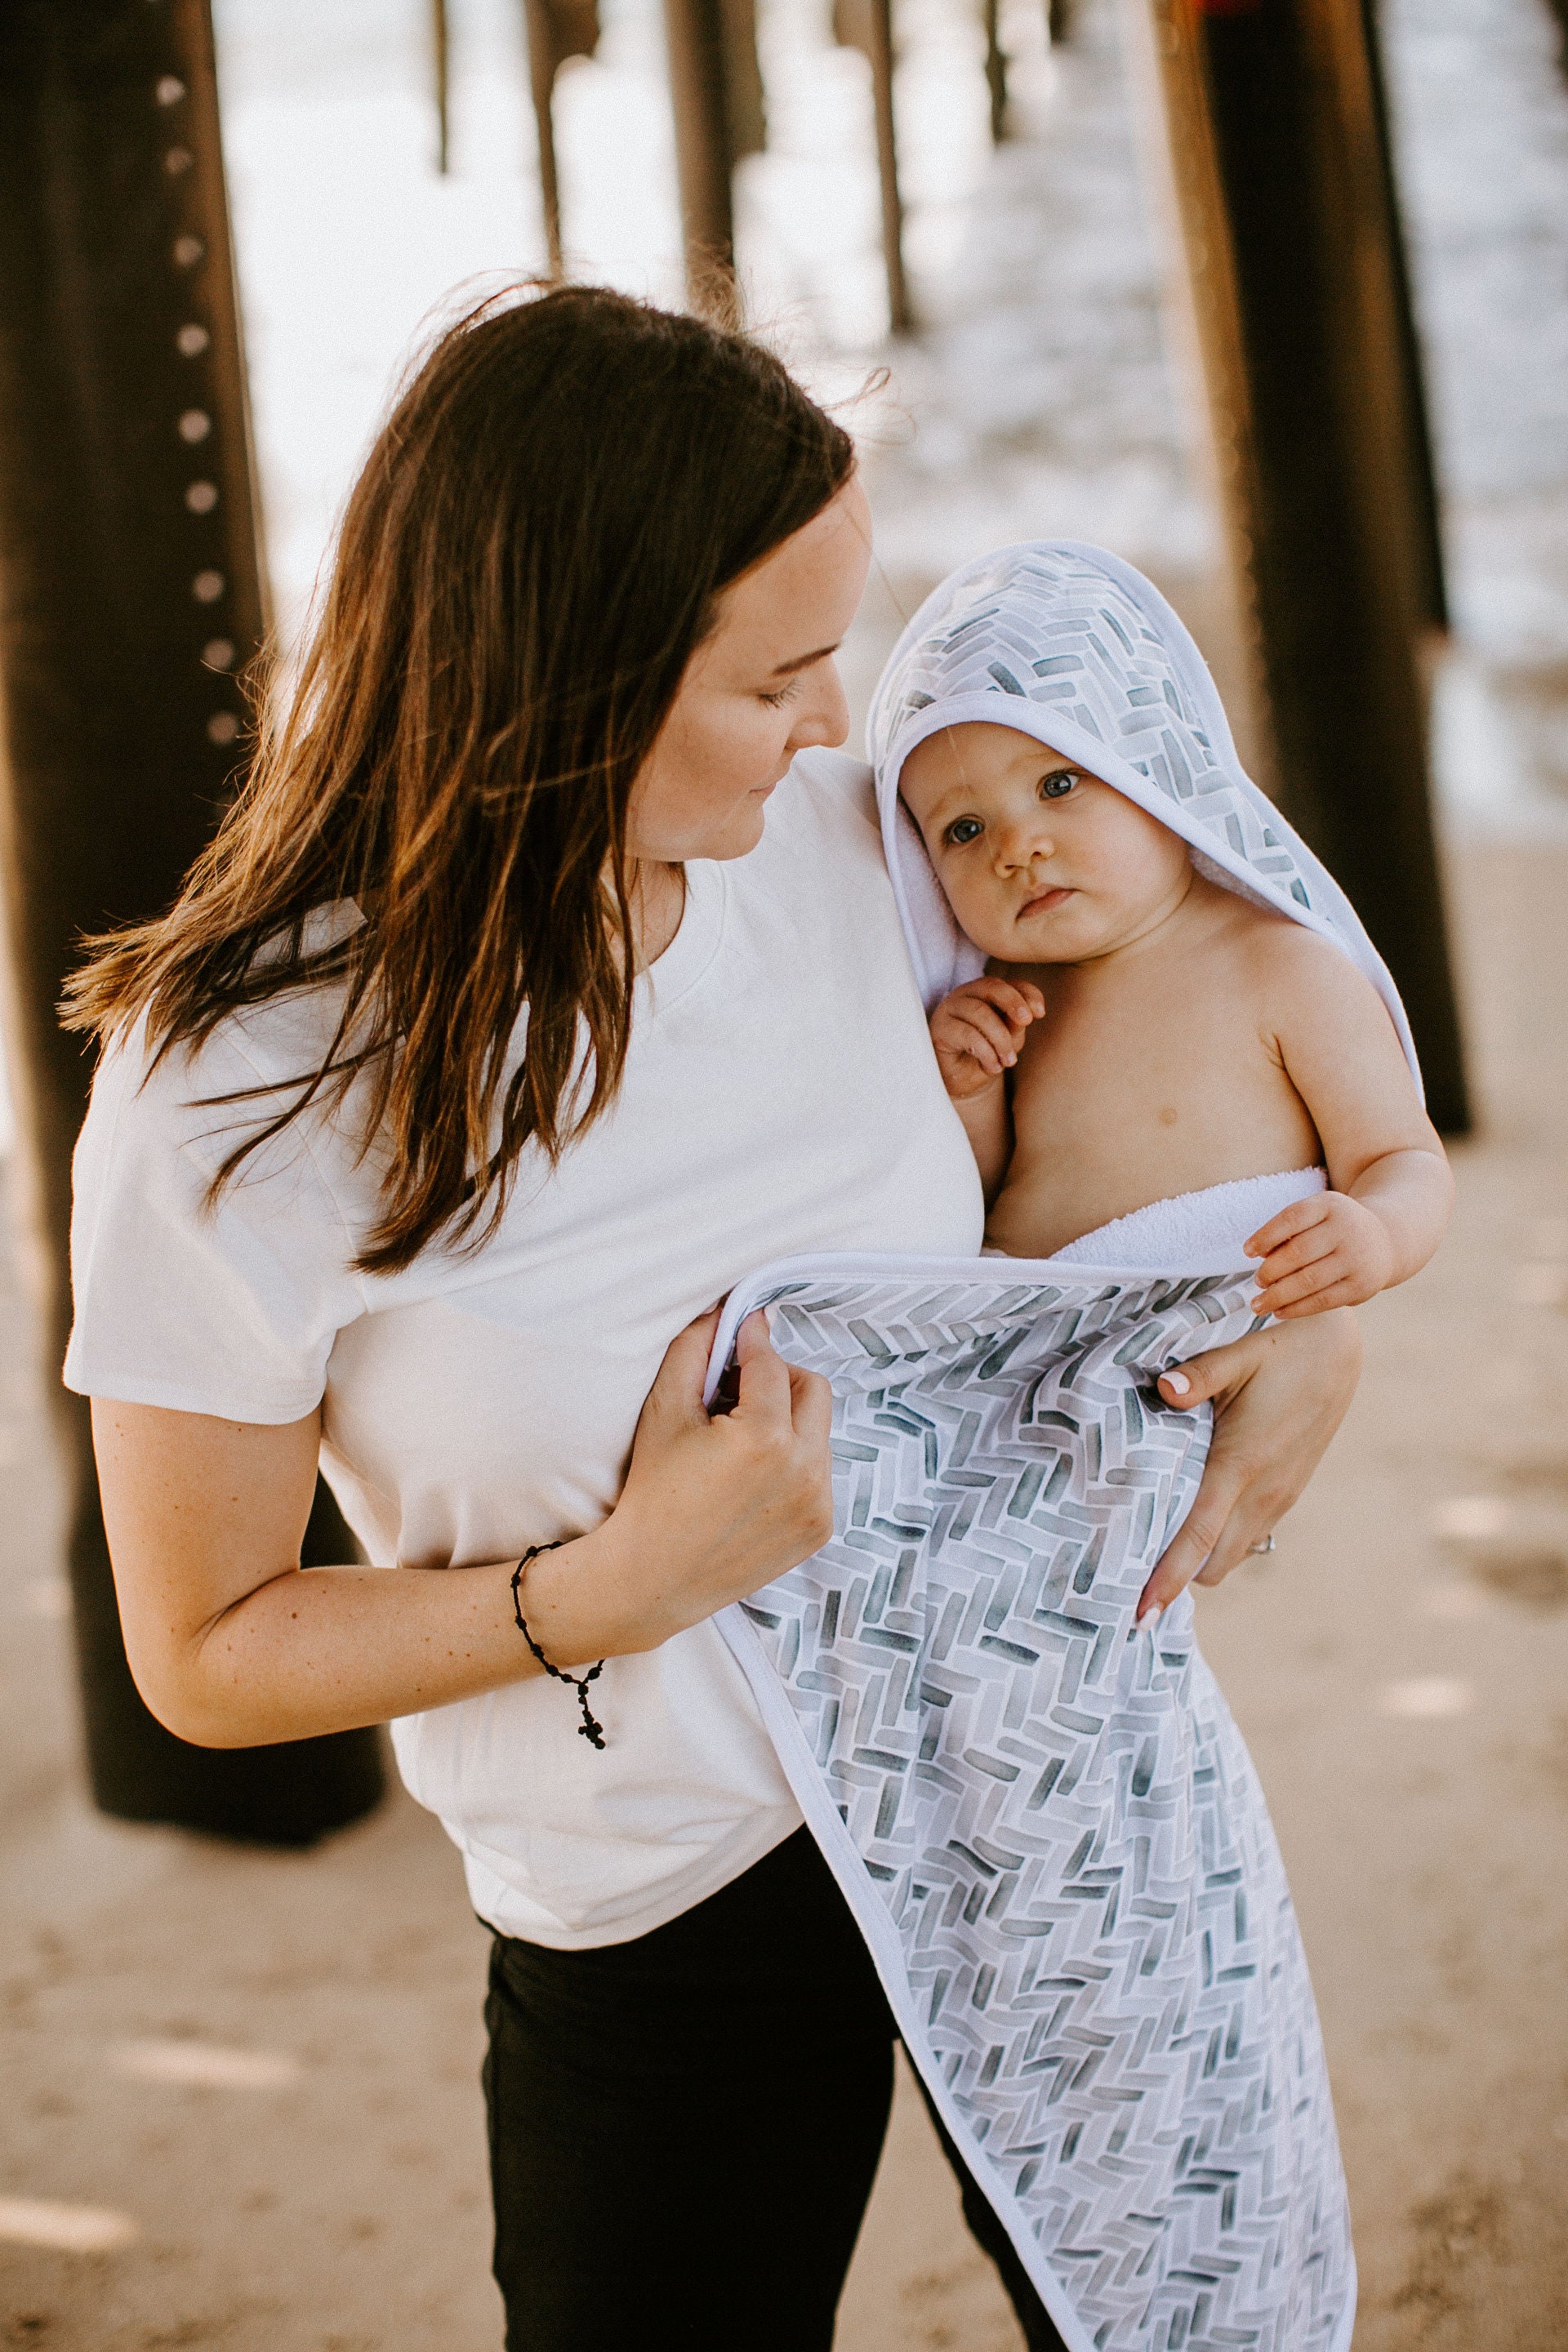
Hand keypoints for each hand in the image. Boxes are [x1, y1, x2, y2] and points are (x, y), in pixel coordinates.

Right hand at [540, 1306, 834, 1658]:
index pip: (771, 1364)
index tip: (742, 1327)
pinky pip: (817, 1473)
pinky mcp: (820, 1528)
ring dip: (786, 1422)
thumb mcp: (665, 1412)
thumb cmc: (651, 1490)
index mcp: (766, 1437)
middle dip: (779, 1378)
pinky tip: (749, 1482)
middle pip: (812, 1389)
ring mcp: (818, 1503)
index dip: (751, 1340)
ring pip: (818, 1432)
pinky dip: (792, 1464)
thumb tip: (723, 1310)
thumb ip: (694, 1350)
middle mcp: (804, 1470)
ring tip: (738, 1442)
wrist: (653, 1577)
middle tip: (737, 1390)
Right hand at [929, 977, 1044, 1100]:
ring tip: (1009, 1061)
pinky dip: (986, 1051)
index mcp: (984, 993)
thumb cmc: (985, 1056)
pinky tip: (994, 1066)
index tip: (1040, 1013)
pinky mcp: (939, 1029)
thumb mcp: (1008, 1041)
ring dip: (1000, 1038)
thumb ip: (1015, 1026)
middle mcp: (965, 995)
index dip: (1027, 993)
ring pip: (979, 1012)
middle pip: (990, 986)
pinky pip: (967, 1034)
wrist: (960, 1083)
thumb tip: (1025, 1015)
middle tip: (1026, 1022)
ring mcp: (948, 1010)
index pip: (1009, 983)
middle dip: (1012, 1002)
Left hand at [1135, 1307, 1360, 1622]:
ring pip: (1231, 1556)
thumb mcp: (1238, 1354)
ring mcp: (1279, 1497)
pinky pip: (1248, 1537)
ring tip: (1156, 1544)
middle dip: (1176, 1577)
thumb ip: (1198, 1376)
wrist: (1337, 1352)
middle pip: (1211, 1565)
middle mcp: (1262, 1493)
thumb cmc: (1280, 1348)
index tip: (1139, 1614)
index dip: (1166, 1579)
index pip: (1196, 1537)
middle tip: (1129, 1570)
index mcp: (1241, 1464)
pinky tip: (1196, 1513)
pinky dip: (1220, 1540)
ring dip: (1200, 1558)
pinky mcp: (1287, 1492)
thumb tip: (1162, 1388)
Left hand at [1245, 1190, 1394, 1316]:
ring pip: (1309, 1281)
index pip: (1292, 1218)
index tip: (1247, 1252)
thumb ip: (1291, 1231)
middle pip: (1299, 1252)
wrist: (1386, 1239)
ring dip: (1278, 1295)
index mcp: (1330, 1205)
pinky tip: (1280, 1312)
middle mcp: (1346, 1229)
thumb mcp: (1319, 1215)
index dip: (1266, 1236)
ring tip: (1259, 1304)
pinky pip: (1323, 1300)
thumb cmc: (1336, 1228)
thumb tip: (1260, 1258)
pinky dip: (1297, 1308)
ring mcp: (1356, 1258)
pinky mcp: (1361, 1285)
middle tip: (1257, 1281)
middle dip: (1271, 1270)